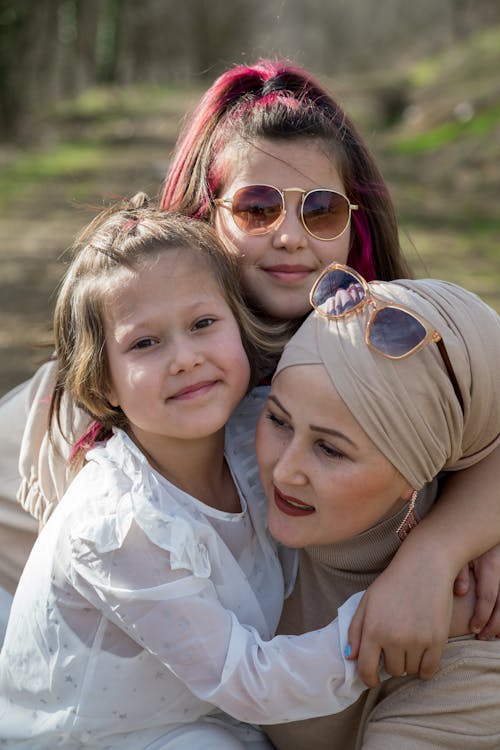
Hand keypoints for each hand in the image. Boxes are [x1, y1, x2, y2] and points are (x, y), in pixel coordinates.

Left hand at [346, 563, 451, 686]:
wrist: (424, 566)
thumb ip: (355, 630)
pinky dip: (424, 669)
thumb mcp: (367, 601)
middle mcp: (394, 638)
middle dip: (392, 663)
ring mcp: (417, 640)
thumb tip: (350, 657)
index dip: (369, 679)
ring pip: (410, 670)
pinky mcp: (437, 640)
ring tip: (409, 644)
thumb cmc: (392, 583)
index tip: (373, 679)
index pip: (367, 669)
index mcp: (373, 629)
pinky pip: (429, 670)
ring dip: (408, 663)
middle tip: (395, 647)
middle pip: (392, 670)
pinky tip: (422, 657)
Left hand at [454, 545, 499, 638]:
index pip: (488, 597)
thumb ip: (459, 569)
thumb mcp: (462, 548)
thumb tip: (461, 592)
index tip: (473, 629)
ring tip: (492, 635)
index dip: (481, 616)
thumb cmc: (469, 538)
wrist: (485, 524)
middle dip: (494, 625)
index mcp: (490, 566)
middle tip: (481, 636)